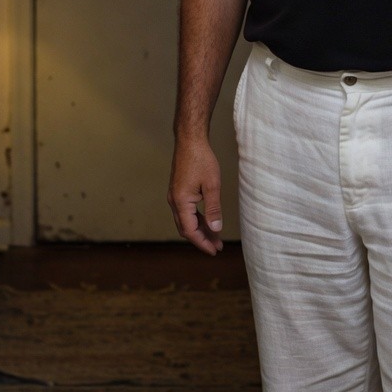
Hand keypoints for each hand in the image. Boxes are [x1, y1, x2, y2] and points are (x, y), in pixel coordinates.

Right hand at [167, 136, 223, 255]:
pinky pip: (186, 211)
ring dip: (200, 229)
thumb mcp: (212, 185)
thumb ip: (213, 209)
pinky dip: (197, 219)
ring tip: (216, 237)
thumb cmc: (201, 159)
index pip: (190, 231)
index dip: (202, 243)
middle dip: (202, 239)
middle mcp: (174, 201)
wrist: (190, 140)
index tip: (214, 251)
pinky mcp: (178, 191)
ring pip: (186, 220)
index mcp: (181, 202)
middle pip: (186, 228)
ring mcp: (175, 196)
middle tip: (217, 247)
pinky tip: (208, 221)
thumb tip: (216, 229)